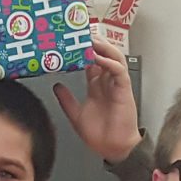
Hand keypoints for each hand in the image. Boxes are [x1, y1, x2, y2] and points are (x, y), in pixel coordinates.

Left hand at [53, 36, 138, 162]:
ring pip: (113, 57)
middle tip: (82, 31)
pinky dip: (109, 61)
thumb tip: (56, 86)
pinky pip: (118, 70)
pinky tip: (99, 57)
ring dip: (103, 47)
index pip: (91, 60)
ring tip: (91, 39)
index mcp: (96, 85)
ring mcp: (116, 84)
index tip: (72, 40)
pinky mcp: (124, 89)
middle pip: (103, 53)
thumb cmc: (100, 134)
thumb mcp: (76, 114)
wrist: (113, 148)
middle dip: (94, 41)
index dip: (83, 49)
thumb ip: (66, 100)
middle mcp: (107, 82)